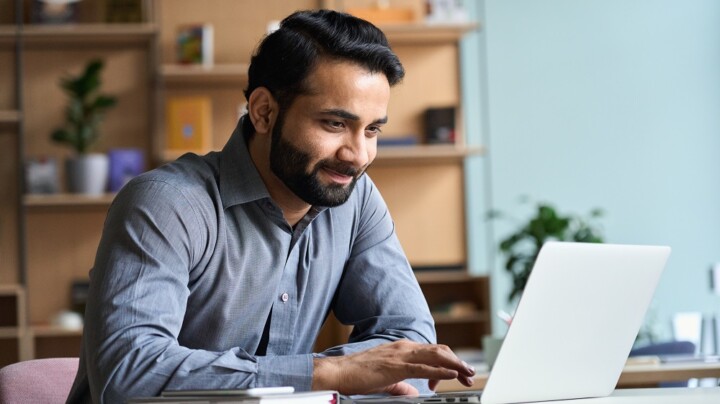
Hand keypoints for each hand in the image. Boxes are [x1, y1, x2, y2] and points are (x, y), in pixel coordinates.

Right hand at [311, 340, 474, 395]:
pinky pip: (423, 367)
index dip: (448, 362)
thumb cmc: (358, 375)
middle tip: (470, 374)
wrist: (339, 372)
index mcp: (402, 349)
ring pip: (436, 356)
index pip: (432, 352)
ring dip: (455, 364)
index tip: (457, 375)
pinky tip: (451, 374)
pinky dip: (441, 370)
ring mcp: (400, 355)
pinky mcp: (396, 366)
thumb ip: (402, 385)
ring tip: (467, 372)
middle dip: (457, 362)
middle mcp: (404, 347)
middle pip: (439, 351)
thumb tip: (414, 393)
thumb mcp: (386, 380)